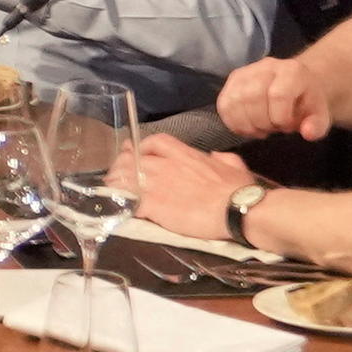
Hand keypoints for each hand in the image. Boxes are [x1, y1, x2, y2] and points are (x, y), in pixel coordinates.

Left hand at [124, 134, 246, 241]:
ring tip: (112, 190)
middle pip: (132, 159)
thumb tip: (213, 156)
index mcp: (184, 154)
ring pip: (126, 179)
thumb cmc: (238, 189)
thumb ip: (220, 158)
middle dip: (122, 165)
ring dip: (117, 184)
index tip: (136, 153)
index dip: (142, 147)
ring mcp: (158, 185)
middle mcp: (166, 165)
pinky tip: (121, 208)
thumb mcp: (233, 165)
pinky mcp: (154, 206)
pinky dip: (123, 204)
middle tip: (118, 174)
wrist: (236, 209)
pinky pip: (131, 202)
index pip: (155, 142)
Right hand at [219, 51, 337, 141]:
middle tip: (272, 129)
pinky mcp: (233, 80)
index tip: (287, 126)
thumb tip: (307, 133)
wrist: (297, 86)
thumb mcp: (320, 115)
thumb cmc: (306, 103)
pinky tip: (247, 127)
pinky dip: (233, 121)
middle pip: (252, 97)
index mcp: (292, 71)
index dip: (280, 118)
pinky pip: (223, 104)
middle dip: (261, 122)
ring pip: (234, 100)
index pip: (278, 95)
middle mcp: (267, 66)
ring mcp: (246, 71)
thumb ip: (317, 125)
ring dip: (245, 123)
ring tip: (259, 128)